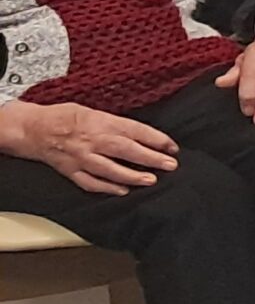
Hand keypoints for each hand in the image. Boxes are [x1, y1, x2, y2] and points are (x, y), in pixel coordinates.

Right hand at [0, 101, 179, 193]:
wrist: (33, 129)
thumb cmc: (65, 117)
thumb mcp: (92, 111)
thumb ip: (115, 123)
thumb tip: (142, 134)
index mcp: (100, 122)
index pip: (134, 130)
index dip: (156, 139)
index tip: (172, 147)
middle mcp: (91, 141)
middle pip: (125, 150)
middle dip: (150, 158)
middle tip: (170, 165)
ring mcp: (81, 158)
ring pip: (109, 169)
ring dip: (132, 176)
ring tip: (151, 180)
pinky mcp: (71, 171)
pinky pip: (91, 182)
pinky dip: (107, 188)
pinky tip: (123, 191)